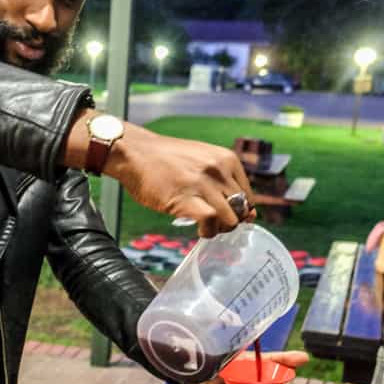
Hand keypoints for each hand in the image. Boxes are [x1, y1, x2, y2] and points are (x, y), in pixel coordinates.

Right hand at [108, 122, 255, 236]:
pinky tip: (200, 230)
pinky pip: (211, 220)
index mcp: (227, 159)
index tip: (226, 217)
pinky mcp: (186, 198)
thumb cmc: (166, 160)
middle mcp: (219, 170)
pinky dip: (208, 231)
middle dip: (230, 222)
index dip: (239, 213)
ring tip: (206, 228)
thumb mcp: (202, 161)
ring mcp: (203, 184)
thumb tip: (247, 212)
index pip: (248, 196)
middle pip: (241, 209)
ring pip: (230, 218)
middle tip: (214, 224)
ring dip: (219, 229)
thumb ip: (223, 180)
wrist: (135, 153)